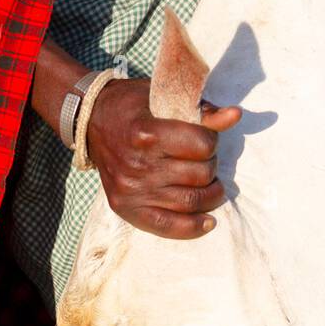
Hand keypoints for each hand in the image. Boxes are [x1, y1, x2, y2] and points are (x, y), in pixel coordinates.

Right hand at [87, 78, 241, 238]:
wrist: (90, 121)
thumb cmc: (132, 107)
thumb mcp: (163, 98)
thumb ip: (200, 111)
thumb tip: (234, 116)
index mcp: (146, 132)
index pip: (201, 144)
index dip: (211, 141)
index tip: (206, 140)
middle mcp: (138, 164)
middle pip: (199, 175)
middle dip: (211, 167)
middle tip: (206, 163)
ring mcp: (132, 190)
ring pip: (191, 202)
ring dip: (211, 196)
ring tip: (212, 187)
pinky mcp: (127, 208)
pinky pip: (168, 227)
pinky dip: (194, 227)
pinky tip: (209, 221)